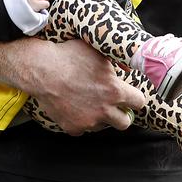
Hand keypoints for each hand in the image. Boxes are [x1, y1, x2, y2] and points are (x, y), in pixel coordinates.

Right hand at [29, 39, 146, 135]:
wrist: (42, 70)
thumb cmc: (70, 56)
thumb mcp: (97, 52)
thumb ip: (116, 62)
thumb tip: (128, 68)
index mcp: (114, 91)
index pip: (139, 102)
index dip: (134, 98)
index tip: (129, 96)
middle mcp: (104, 110)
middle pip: (125, 122)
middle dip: (121, 114)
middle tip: (113, 105)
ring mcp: (88, 122)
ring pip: (103, 126)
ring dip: (100, 117)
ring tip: (87, 101)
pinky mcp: (73, 128)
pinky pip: (83, 129)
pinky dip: (80, 121)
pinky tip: (74, 106)